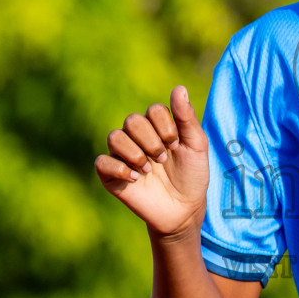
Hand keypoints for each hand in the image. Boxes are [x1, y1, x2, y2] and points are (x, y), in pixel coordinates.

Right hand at [94, 85, 209, 237]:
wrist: (184, 210)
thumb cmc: (192, 176)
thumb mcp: (196, 145)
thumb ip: (186, 118)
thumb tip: (179, 88)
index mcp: (157, 126)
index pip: (153, 110)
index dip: (166, 126)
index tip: (176, 145)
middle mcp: (137, 137)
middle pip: (132, 121)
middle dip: (151, 141)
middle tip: (163, 159)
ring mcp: (122, 155)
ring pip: (114, 137)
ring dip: (136, 154)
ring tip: (149, 170)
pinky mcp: (111, 176)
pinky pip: (102, 162)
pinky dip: (119, 168)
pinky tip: (136, 179)